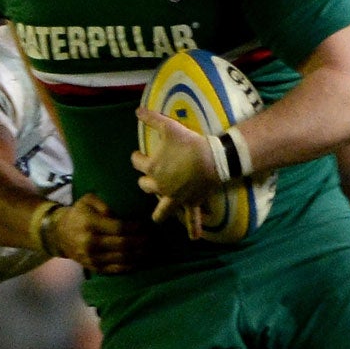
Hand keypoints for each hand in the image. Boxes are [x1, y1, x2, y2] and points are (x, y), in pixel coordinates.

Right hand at [48, 195, 151, 274]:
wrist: (59, 234)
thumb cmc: (78, 214)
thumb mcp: (87, 200)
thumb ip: (103, 203)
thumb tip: (118, 214)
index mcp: (90, 224)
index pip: (119, 228)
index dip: (136, 228)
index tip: (146, 225)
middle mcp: (91, 243)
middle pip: (124, 245)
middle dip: (142, 242)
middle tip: (153, 238)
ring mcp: (92, 258)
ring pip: (122, 259)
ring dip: (140, 255)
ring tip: (151, 249)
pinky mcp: (94, 268)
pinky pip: (116, 269)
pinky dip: (131, 266)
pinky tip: (140, 260)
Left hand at [132, 109, 223, 231]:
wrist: (213, 159)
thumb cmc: (190, 142)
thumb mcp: (169, 126)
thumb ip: (151, 118)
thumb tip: (136, 110)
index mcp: (151, 168)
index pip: (136, 162)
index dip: (137, 157)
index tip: (139, 154)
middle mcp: (160, 186)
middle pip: (145, 186)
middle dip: (146, 181)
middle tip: (151, 176)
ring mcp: (175, 198)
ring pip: (161, 210)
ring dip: (159, 212)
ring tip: (157, 217)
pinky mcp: (190, 203)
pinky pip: (192, 219)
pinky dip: (194, 229)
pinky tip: (194, 238)